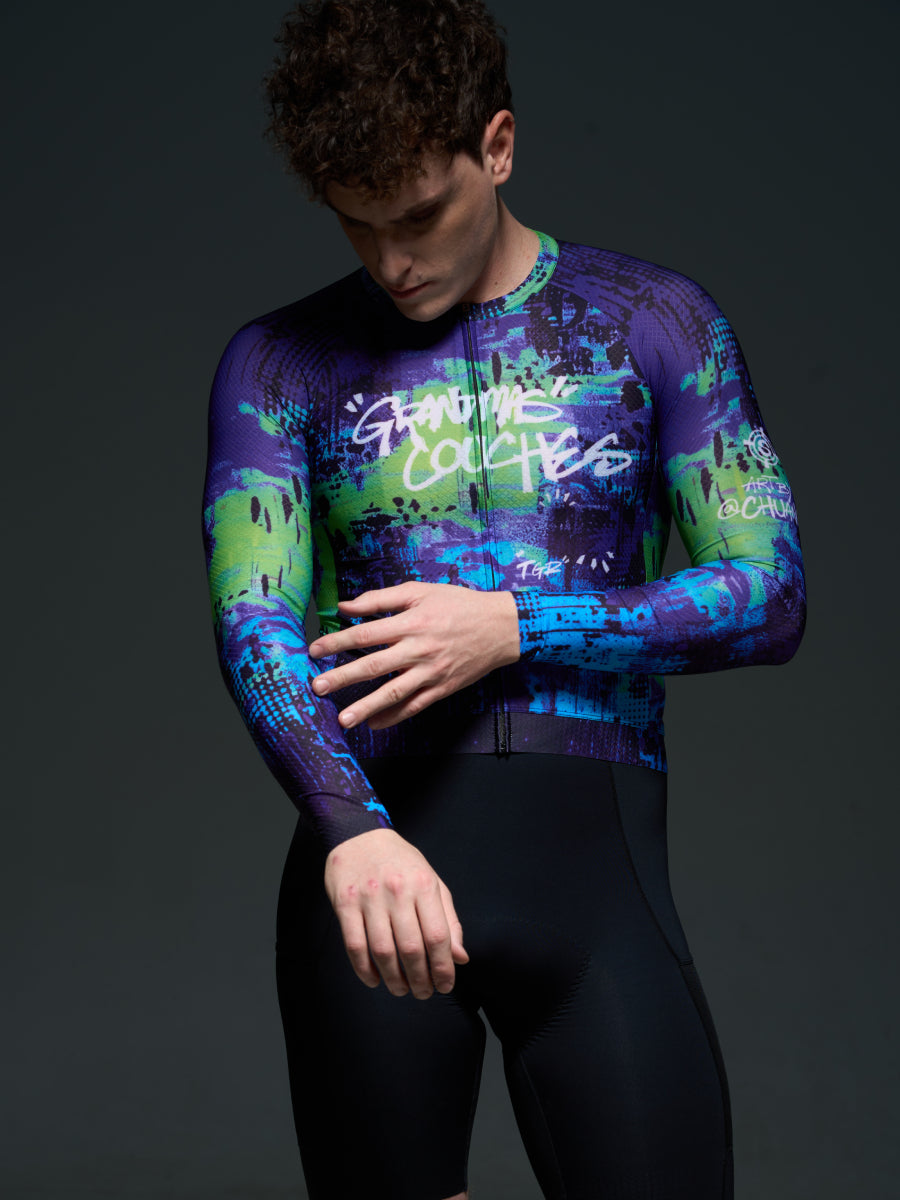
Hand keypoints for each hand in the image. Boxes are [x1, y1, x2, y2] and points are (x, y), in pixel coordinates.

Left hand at [308, 581, 519, 728]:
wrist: (501, 627)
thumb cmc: (459, 605)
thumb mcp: (420, 591)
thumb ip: (380, 599)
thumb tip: (345, 607)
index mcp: (411, 622)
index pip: (365, 634)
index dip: (337, 643)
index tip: (314, 651)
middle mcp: (418, 649)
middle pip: (374, 666)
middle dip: (342, 678)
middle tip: (317, 688)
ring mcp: (431, 672)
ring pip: (394, 693)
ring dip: (366, 707)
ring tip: (344, 719)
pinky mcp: (442, 688)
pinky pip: (415, 706)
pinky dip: (395, 716)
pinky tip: (375, 723)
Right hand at [324, 827, 468, 998]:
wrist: (359, 835)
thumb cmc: (401, 862)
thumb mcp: (432, 882)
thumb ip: (448, 920)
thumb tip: (460, 958)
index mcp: (423, 885)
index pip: (438, 936)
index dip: (444, 968)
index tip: (445, 985)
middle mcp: (397, 891)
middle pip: (411, 948)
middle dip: (420, 980)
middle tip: (423, 993)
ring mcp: (369, 897)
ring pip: (382, 951)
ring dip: (394, 979)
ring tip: (401, 990)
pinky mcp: (344, 904)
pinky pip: (354, 945)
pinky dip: (365, 970)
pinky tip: (375, 980)